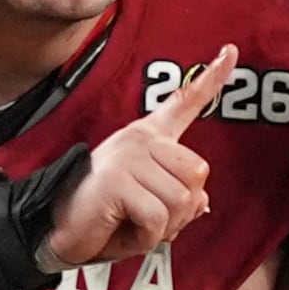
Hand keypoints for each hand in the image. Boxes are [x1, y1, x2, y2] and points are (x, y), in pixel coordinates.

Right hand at [45, 45, 230, 268]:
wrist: (56, 233)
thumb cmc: (106, 218)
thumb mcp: (150, 206)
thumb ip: (179, 197)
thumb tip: (202, 201)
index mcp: (149, 138)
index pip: (184, 102)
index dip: (212, 78)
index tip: (231, 51)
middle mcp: (139, 139)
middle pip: (198, 174)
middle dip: (181, 210)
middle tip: (147, 217)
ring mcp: (127, 157)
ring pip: (181, 201)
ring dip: (163, 228)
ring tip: (131, 223)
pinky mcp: (116, 181)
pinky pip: (157, 218)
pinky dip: (146, 238)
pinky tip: (122, 230)